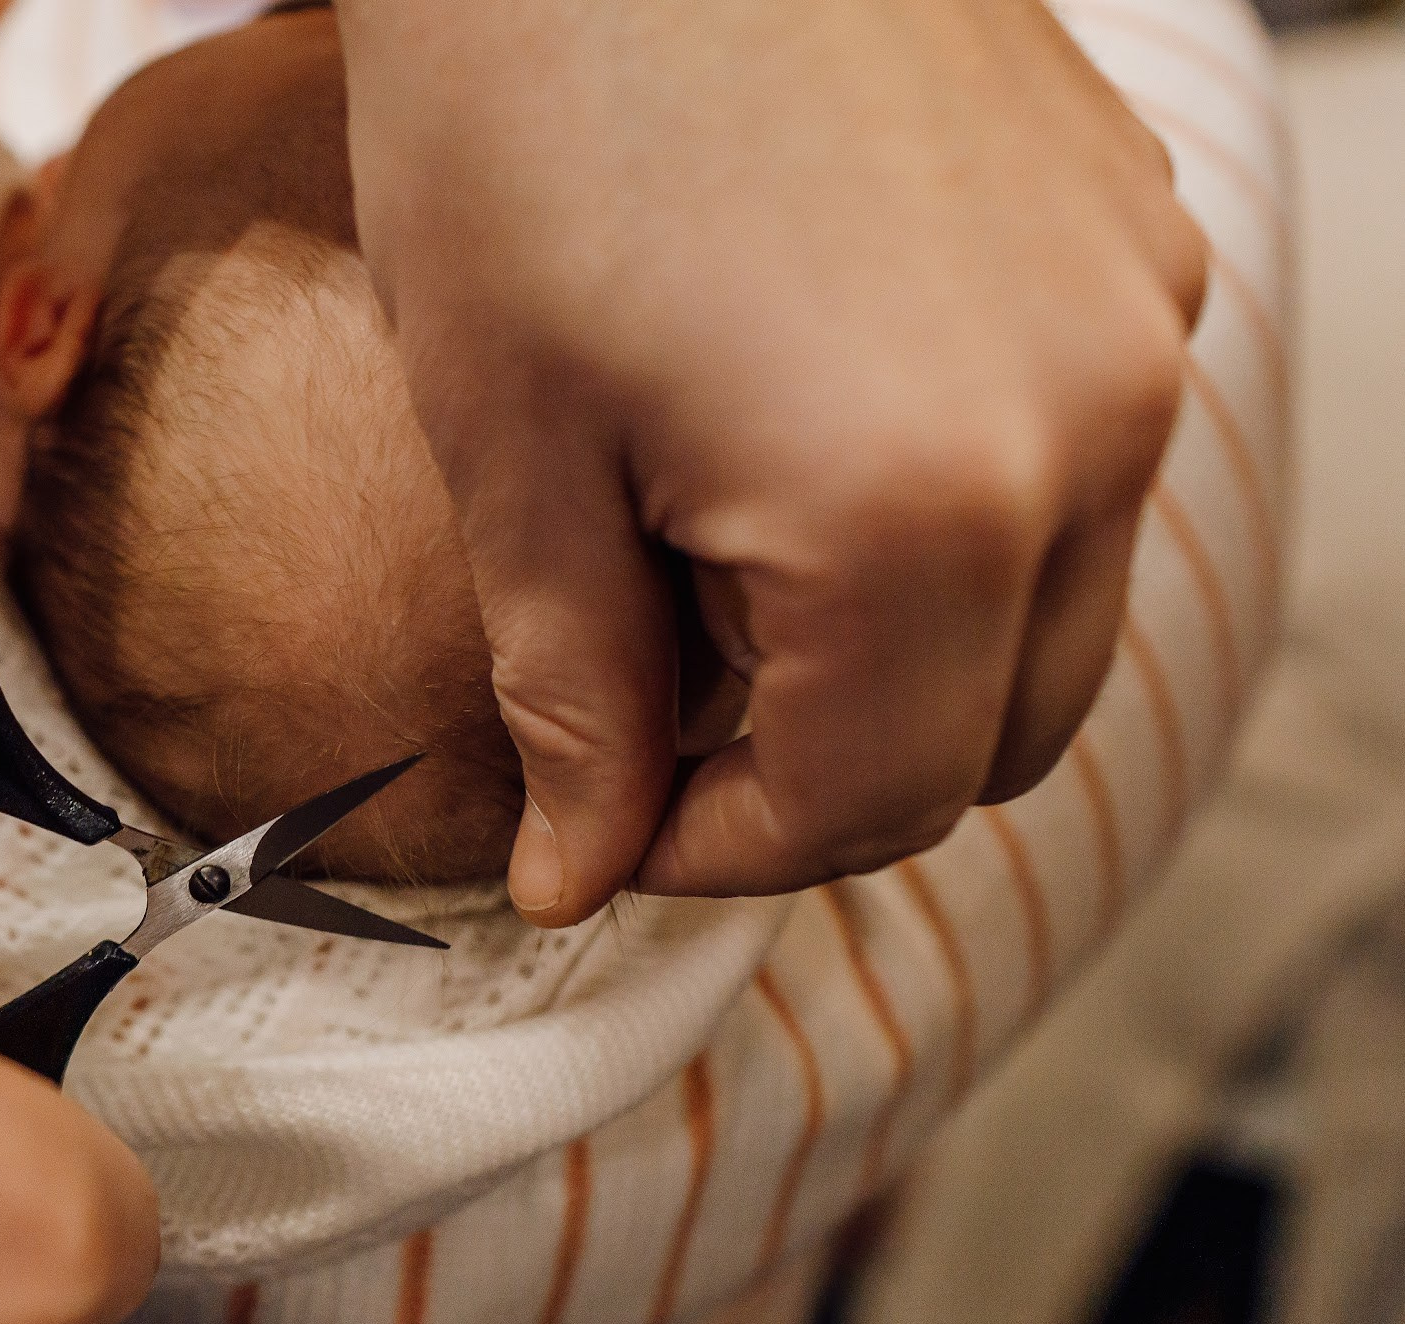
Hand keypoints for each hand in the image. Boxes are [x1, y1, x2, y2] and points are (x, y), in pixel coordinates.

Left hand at [340, 0, 1207, 922]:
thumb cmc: (524, 122)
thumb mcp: (514, 450)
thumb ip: (575, 695)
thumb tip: (580, 874)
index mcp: (927, 513)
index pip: (866, 807)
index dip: (717, 850)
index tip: (604, 817)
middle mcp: (1093, 426)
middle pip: (994, 738)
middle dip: (820, 773)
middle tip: (652, 715)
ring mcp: (1137, 317)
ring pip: (1051, 610)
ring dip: (895, 655)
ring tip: (710, 568)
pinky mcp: (1130, 234)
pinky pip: (1078, 462)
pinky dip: (955, 520)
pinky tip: (797, 440)